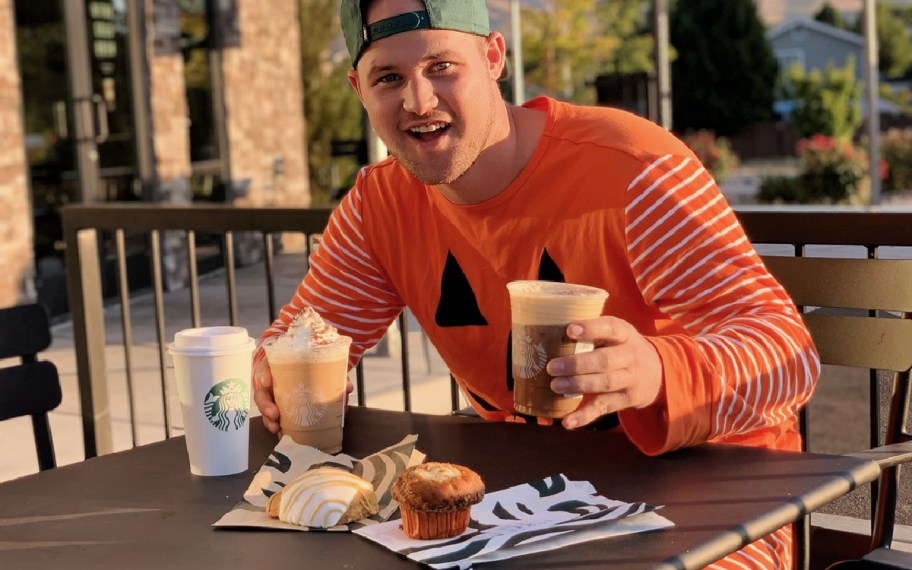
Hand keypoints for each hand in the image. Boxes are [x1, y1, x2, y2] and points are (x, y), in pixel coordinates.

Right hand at [252, 357, 356, 435]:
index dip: (265, 375)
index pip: (265, 368)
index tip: (268, 381)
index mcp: (278, 368)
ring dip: (269, 420)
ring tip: (276, 428)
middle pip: (262, 394)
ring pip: (266, 409)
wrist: (309, 372)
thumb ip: (333, 375)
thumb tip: (348, 387)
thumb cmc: (312, 369)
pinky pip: (273, 420)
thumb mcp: (322, 368)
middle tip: (274, 414)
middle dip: (266, 405)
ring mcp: (273, 398)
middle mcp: (272, 384)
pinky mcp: (278, 411)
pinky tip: (281, 435)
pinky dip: (277, 428)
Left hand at [545, 316, 662, 429]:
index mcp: (625, 334)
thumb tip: (552, 336)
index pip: (611, 328)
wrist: (659, 372)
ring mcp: (631, 379)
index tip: (569, 330)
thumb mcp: (616, 335)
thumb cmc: (623, 348)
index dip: (591, 329)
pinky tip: (568, 422)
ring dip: (578, 385)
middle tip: (552, 367)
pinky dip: (585, 416)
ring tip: (556, 386)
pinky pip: (604, 408)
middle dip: (577, 364)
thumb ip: (594, 334)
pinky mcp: (627, 400)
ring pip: (605, 383)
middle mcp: (631, 356)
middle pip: (605, 360)